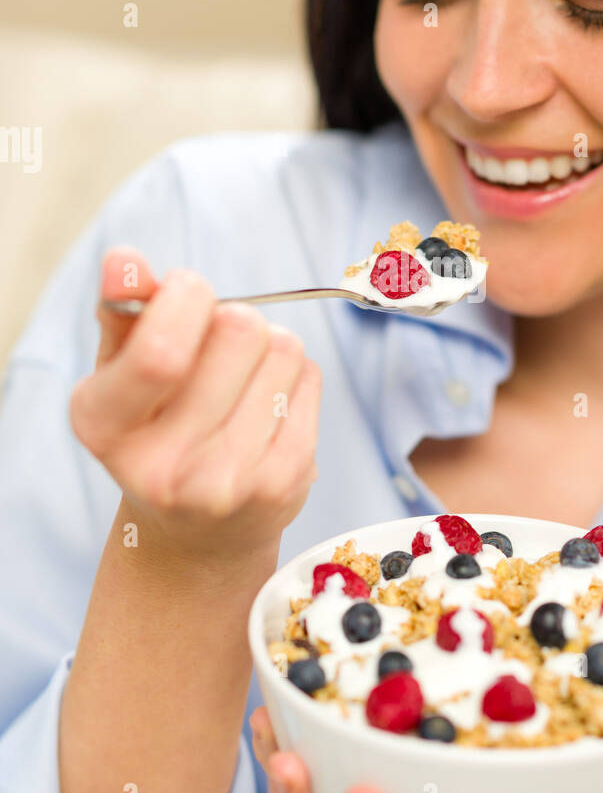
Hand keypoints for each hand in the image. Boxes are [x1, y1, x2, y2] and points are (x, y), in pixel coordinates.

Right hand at [70, 245, 321, 564]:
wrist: (197, 532)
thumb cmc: (157, 429)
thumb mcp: (122, 373)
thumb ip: (122, 311)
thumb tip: (124, 260)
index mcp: (102, 425)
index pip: (161, 346)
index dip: (187, 294)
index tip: (185, 295)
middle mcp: (158, 466)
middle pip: (238, 328)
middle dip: (234, 319)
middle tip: (217, 353)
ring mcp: (224, 481)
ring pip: (282, 349)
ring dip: (269, 350)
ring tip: (242, 386)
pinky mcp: (280, 484)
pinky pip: (310, 379)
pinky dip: (296, 379)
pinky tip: (267, 410)